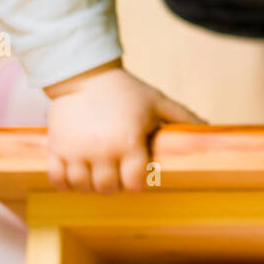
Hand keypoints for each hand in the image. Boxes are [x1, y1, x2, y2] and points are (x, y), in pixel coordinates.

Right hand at [43, 60, 207, 192]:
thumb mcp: (156, 101)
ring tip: (97, 171)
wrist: (84, 75)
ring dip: (91, 184)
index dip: (138, 180)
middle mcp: (102, 150)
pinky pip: (57, 179)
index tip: (137, 172)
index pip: (135, 182)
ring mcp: (76, 151)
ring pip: (82, 187)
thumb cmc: (125, 90)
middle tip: (116, 171)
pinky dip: (65, 181)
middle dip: (115, 184)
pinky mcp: (56, 149)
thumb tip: (207, 128)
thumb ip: (182, 116)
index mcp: (128, 141)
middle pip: (108, 188)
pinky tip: (76, 171)